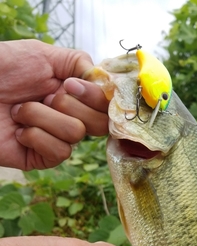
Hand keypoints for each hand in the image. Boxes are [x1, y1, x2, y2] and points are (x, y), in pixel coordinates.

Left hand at [0, 39, 108, 170]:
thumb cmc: (0, 70)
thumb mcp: (42, 55)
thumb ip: (78, 62)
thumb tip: (104, 80)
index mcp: (73, 94)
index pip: (106, 104)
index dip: (94, 96)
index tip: (68, 84)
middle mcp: (68, 116)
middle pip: (99, 123)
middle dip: (69, 105)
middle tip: (43, 96)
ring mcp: (56, 139)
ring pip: (76, 134)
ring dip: (42, 117)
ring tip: (20, 111)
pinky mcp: (43, 158)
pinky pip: (59, 152)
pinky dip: (36, 136)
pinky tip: (18, 130)